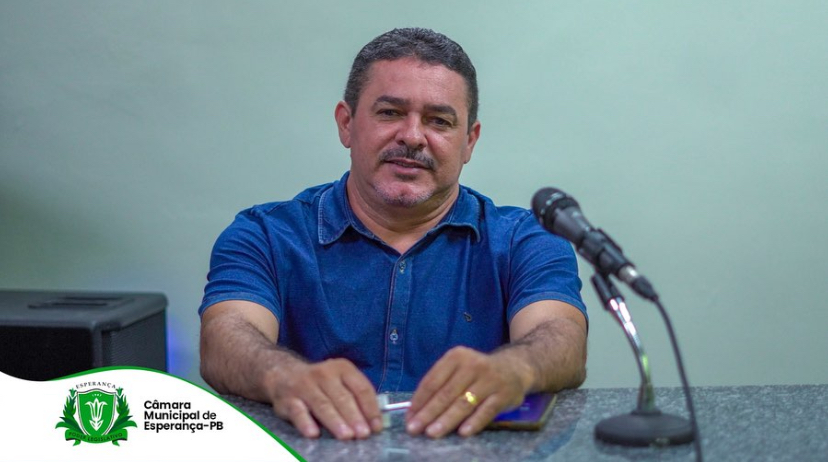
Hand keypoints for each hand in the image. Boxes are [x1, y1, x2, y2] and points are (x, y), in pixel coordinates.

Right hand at [266, 358, 383, 439]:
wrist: (284, 374)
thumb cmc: (320, 383)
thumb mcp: (340, 382)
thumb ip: (357, 399)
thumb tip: (375, 423)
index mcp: (343, 368)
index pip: (361, 388)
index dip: (370, 408)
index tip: (376, 427)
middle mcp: (324, 374)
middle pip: (343, 397)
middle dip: (354, 417)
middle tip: (363, 433)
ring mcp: (305, 385)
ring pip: (322, 404)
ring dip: (335, 421)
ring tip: (346, 435)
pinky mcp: (288, 399)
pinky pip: (298, 411)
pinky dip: (305, 422)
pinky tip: (314, 433)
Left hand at [405, 346, 530, 437]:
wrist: (515, 368)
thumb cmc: (478, 372)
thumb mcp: (459, 369)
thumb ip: (440, 385)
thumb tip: (416, 411)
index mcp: (456, 357)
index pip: (433, 380)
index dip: (419, 400)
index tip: (409, 417)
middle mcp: (473, 365)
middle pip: (446, 393)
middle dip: (428, 413)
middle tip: (415, 429)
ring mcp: (490, 380)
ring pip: (464, 403)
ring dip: (446, 420)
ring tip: (432, 433)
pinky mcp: (504, 394)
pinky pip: (486, 411)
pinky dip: (474, 423)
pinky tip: (462, 433)